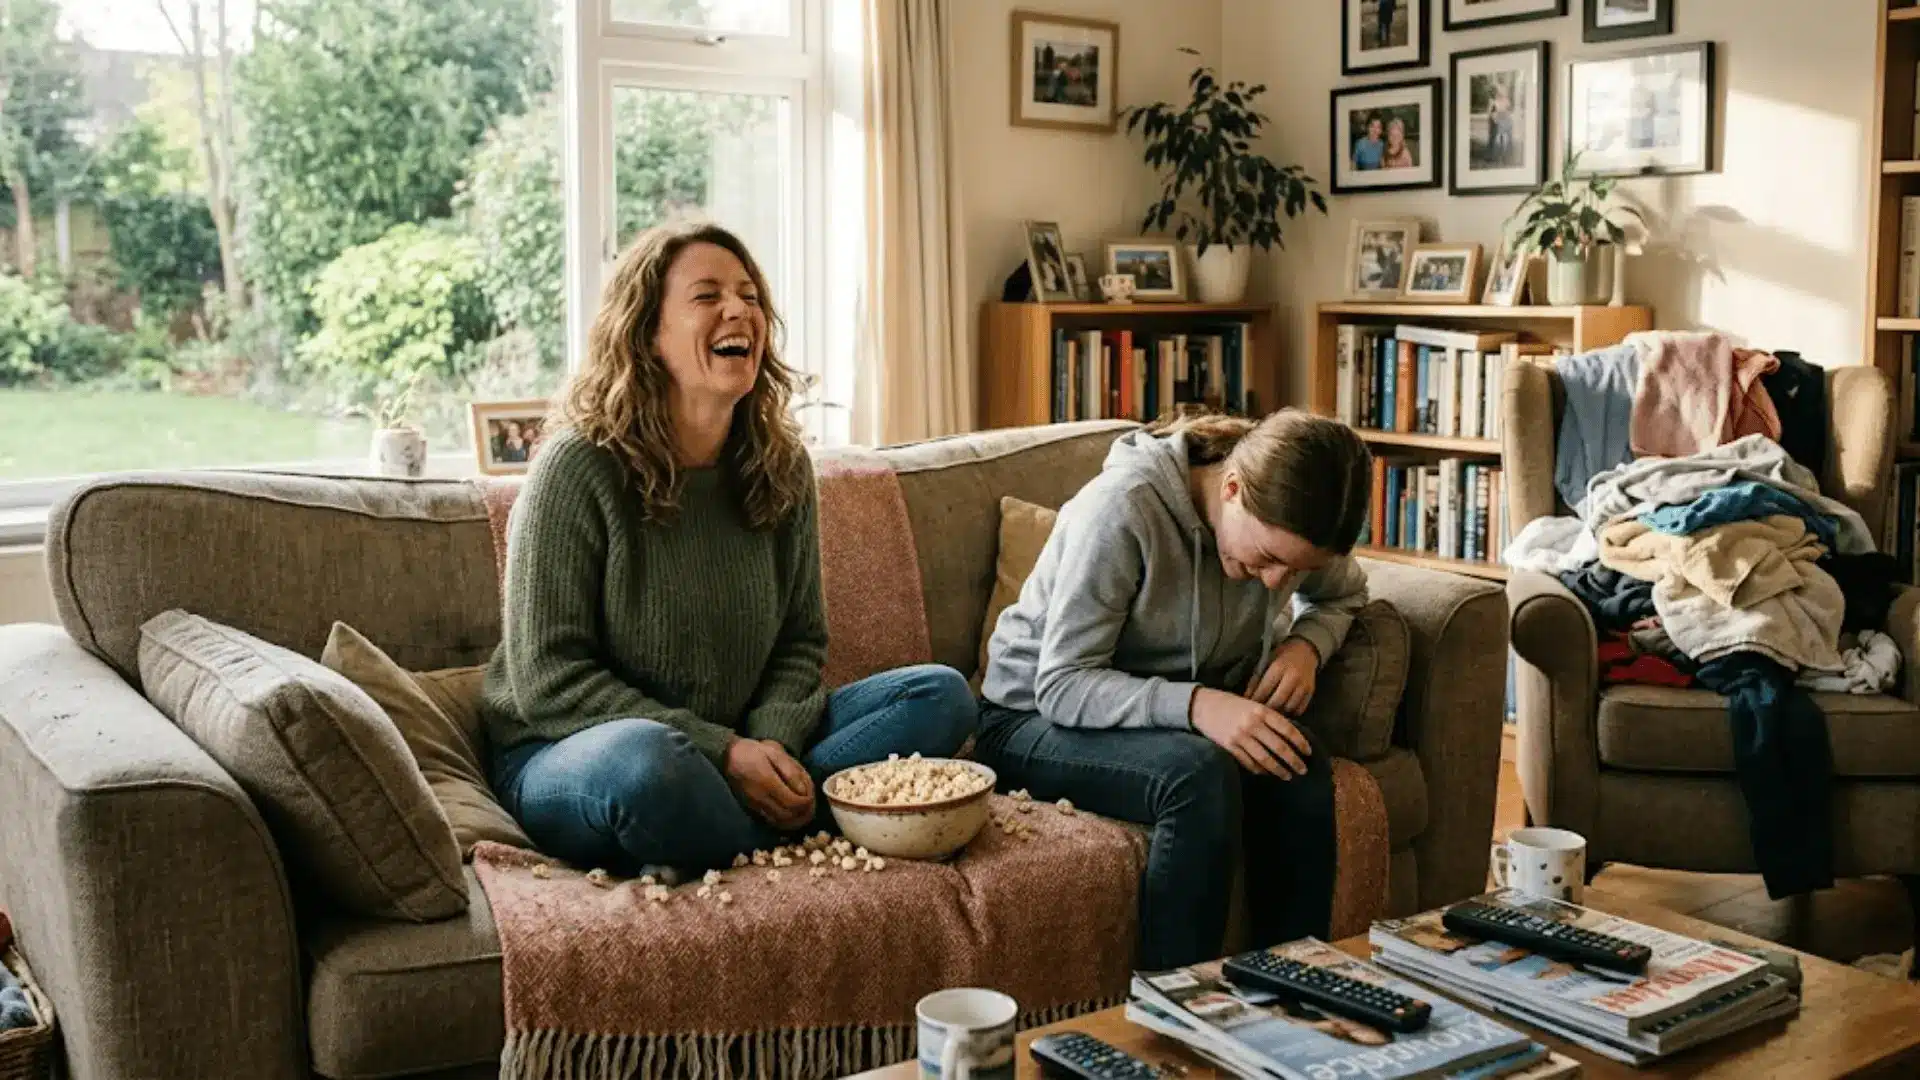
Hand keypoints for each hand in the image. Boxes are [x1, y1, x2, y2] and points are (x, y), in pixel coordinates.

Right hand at [724, 738, 815, 829]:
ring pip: (780, 822)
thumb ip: (790, 771)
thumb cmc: (754, 751)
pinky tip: (791, 815)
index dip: (806, 803)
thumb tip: (803, 790)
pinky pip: (771, 821)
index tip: (811, 796)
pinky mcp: (751, 808)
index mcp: (767, 782)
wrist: (729, 757)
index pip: (792, 802)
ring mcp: (754, 805)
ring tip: (804, 812)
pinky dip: (784, 822)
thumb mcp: (774, 752)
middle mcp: (760, 797)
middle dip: (803, 813)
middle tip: (811, 805)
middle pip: (788, 816)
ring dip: (795, 820)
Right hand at [1189, 688, 1312, 778]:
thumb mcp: (1253, 704)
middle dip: (1294, 761)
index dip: (1300, 743)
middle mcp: (1252, 724)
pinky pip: (1249, 762)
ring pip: (1265, 758)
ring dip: (1278, 769)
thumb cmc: (1231, 704)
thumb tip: (1289, 736)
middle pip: (1279, 747)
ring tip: (1288, 776)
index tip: (1308, 753)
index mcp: (1261, 711)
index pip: (1287, 729)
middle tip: (1303, 770)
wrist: (1203, 705)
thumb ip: (1269, 718)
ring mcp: (1240, 736)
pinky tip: (1266, 773)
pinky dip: (1259, 770)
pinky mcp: (1229, 746)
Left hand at [1245, 639, 1319, 716]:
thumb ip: (1256, 679)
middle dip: (1267, 708)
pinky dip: (1291, 711)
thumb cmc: (1281, 656)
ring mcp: (1303, 685)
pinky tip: (1284, 709)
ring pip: (1289, 707)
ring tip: (1272, 711)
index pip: (1264, 689)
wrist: (1304, 651)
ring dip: (1280, 711)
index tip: (1250, 705)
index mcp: (1279, 667)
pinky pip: (1300, 708)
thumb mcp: (1266, 662)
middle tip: (1261, 711)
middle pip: (1277, 701)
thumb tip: (1247, 697)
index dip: (1256, 699)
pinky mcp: (1311, 691)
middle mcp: (1293, 676)